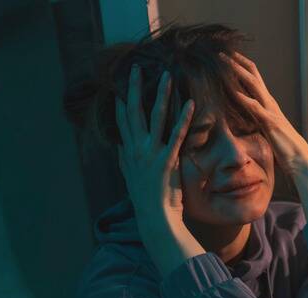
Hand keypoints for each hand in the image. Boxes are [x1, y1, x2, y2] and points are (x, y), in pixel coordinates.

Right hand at [114, 64, 195, 239]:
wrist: (155, 219)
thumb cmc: (146, 201)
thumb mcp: (130, 179)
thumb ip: (124, 161)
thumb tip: (119, 147)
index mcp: (128, 154)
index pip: (121, 122)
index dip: (120, 102)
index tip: (118, 84)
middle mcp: (136, 151)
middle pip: (133, 112)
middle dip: (134, 88)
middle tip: (137, 68)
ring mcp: (151, 154)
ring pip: (155, 117)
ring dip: (161, 95)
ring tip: (167, 76)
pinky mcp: (166, 161)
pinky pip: (175, 134)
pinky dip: (182, 118)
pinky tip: (189, 103)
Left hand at [220, 51, 307, 176]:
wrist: (298, 159)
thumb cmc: (283, 147)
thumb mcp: (265, 130)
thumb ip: (256, 121)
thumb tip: (243, 119)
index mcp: (267, 104)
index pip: (253, 79)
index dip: (241, 67)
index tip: (227, 57)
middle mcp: (269, 102)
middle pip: (253, 75)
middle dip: (237, 62)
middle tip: (221, 52)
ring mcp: (270, 110)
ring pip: (253, 85)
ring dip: (237, 72)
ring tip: (223, 62)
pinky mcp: (270, 122)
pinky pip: (255, 107)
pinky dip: (243, 98)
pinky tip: (232, 91)